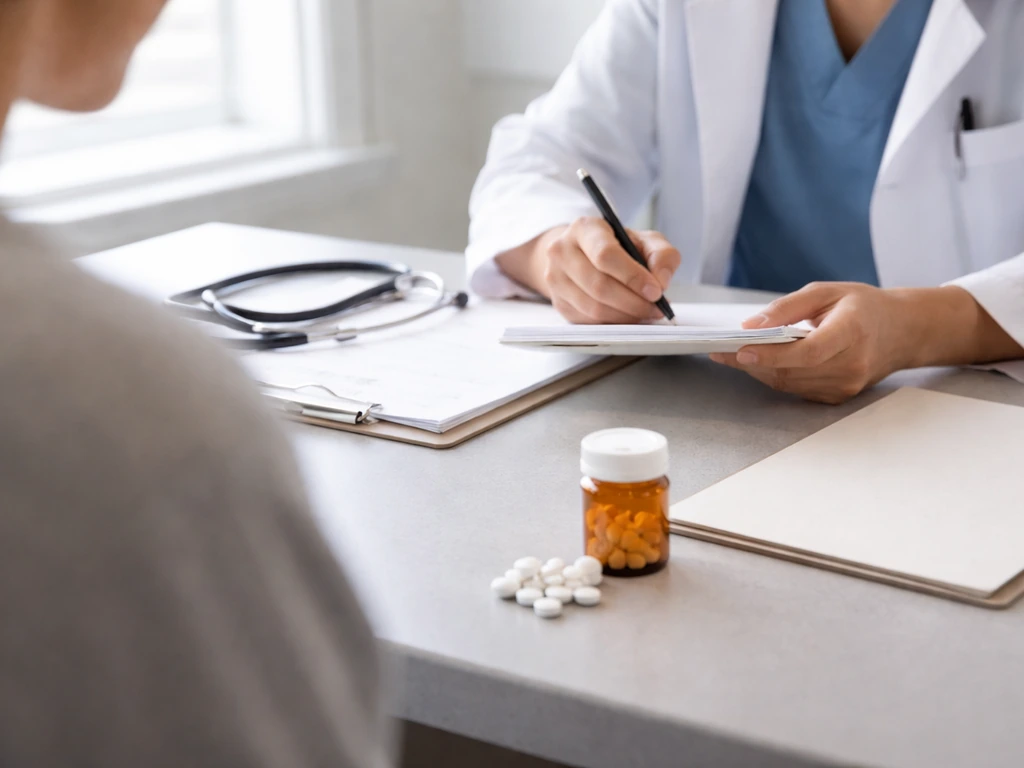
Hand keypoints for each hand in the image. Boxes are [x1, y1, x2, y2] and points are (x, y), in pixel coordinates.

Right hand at [496, 217, 680, 323]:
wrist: (582, 254)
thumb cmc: (617, 247)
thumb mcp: (643, 240)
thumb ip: (661, 255)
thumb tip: (661, 282)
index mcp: (585, 229)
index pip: (605, 255)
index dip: (633, 277)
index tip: (656, 291)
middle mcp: (562, 251)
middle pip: (599, 285)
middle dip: (633, 302)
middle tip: (656, 308)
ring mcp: (555, 279)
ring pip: (593, 307)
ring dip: (625, 315)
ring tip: (645, 312)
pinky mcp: (559, 303)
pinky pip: (588, 320)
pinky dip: (614, 322)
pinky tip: (628, 315)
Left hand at [710, 282, 1022, 404]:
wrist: (903, 331)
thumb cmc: (864, 306)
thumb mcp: (827, 292)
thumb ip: (787, 308)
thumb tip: (751, 325)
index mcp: (852, 333)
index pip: (806, 352)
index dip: (770, 354)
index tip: (740, 350)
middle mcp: (851, 365)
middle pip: (791, 371)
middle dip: (751, 362)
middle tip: (721, 350)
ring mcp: (846, 385)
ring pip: (789, 384)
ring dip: (758, 370)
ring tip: (733, 354)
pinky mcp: (839, 396)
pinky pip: (797, 389)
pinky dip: (776, 376)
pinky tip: (761, 362)